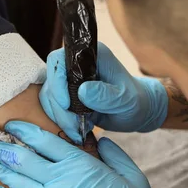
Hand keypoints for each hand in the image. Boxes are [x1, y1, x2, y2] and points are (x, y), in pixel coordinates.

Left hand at [0, 121, 171, 187]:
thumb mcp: (134, 177)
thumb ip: (116, 155)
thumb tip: (102, 140)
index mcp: (81, 165)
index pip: (45, 141)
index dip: (25, 130)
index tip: (13, 125)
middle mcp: (61, 181)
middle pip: (25, 158)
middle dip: (7, 147)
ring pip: (18, 181)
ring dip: (3, 169)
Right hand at [40, 43, 168, 142]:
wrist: (136, 112)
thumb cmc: (134, 102)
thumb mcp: (125, 100)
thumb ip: (106, 95)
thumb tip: (82, 91)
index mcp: (91, 55)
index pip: (59, 59)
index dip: (57, 81)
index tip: (67, 104)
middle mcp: (76, 64)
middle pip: (51, 82)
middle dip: (59, 108)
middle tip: (74, 127)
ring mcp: (70, 81)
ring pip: (50, 97)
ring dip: (60, 117)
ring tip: (78, 131)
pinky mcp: (67, 96)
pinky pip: (54, 108)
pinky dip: (62, 121)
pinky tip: (78, 130)